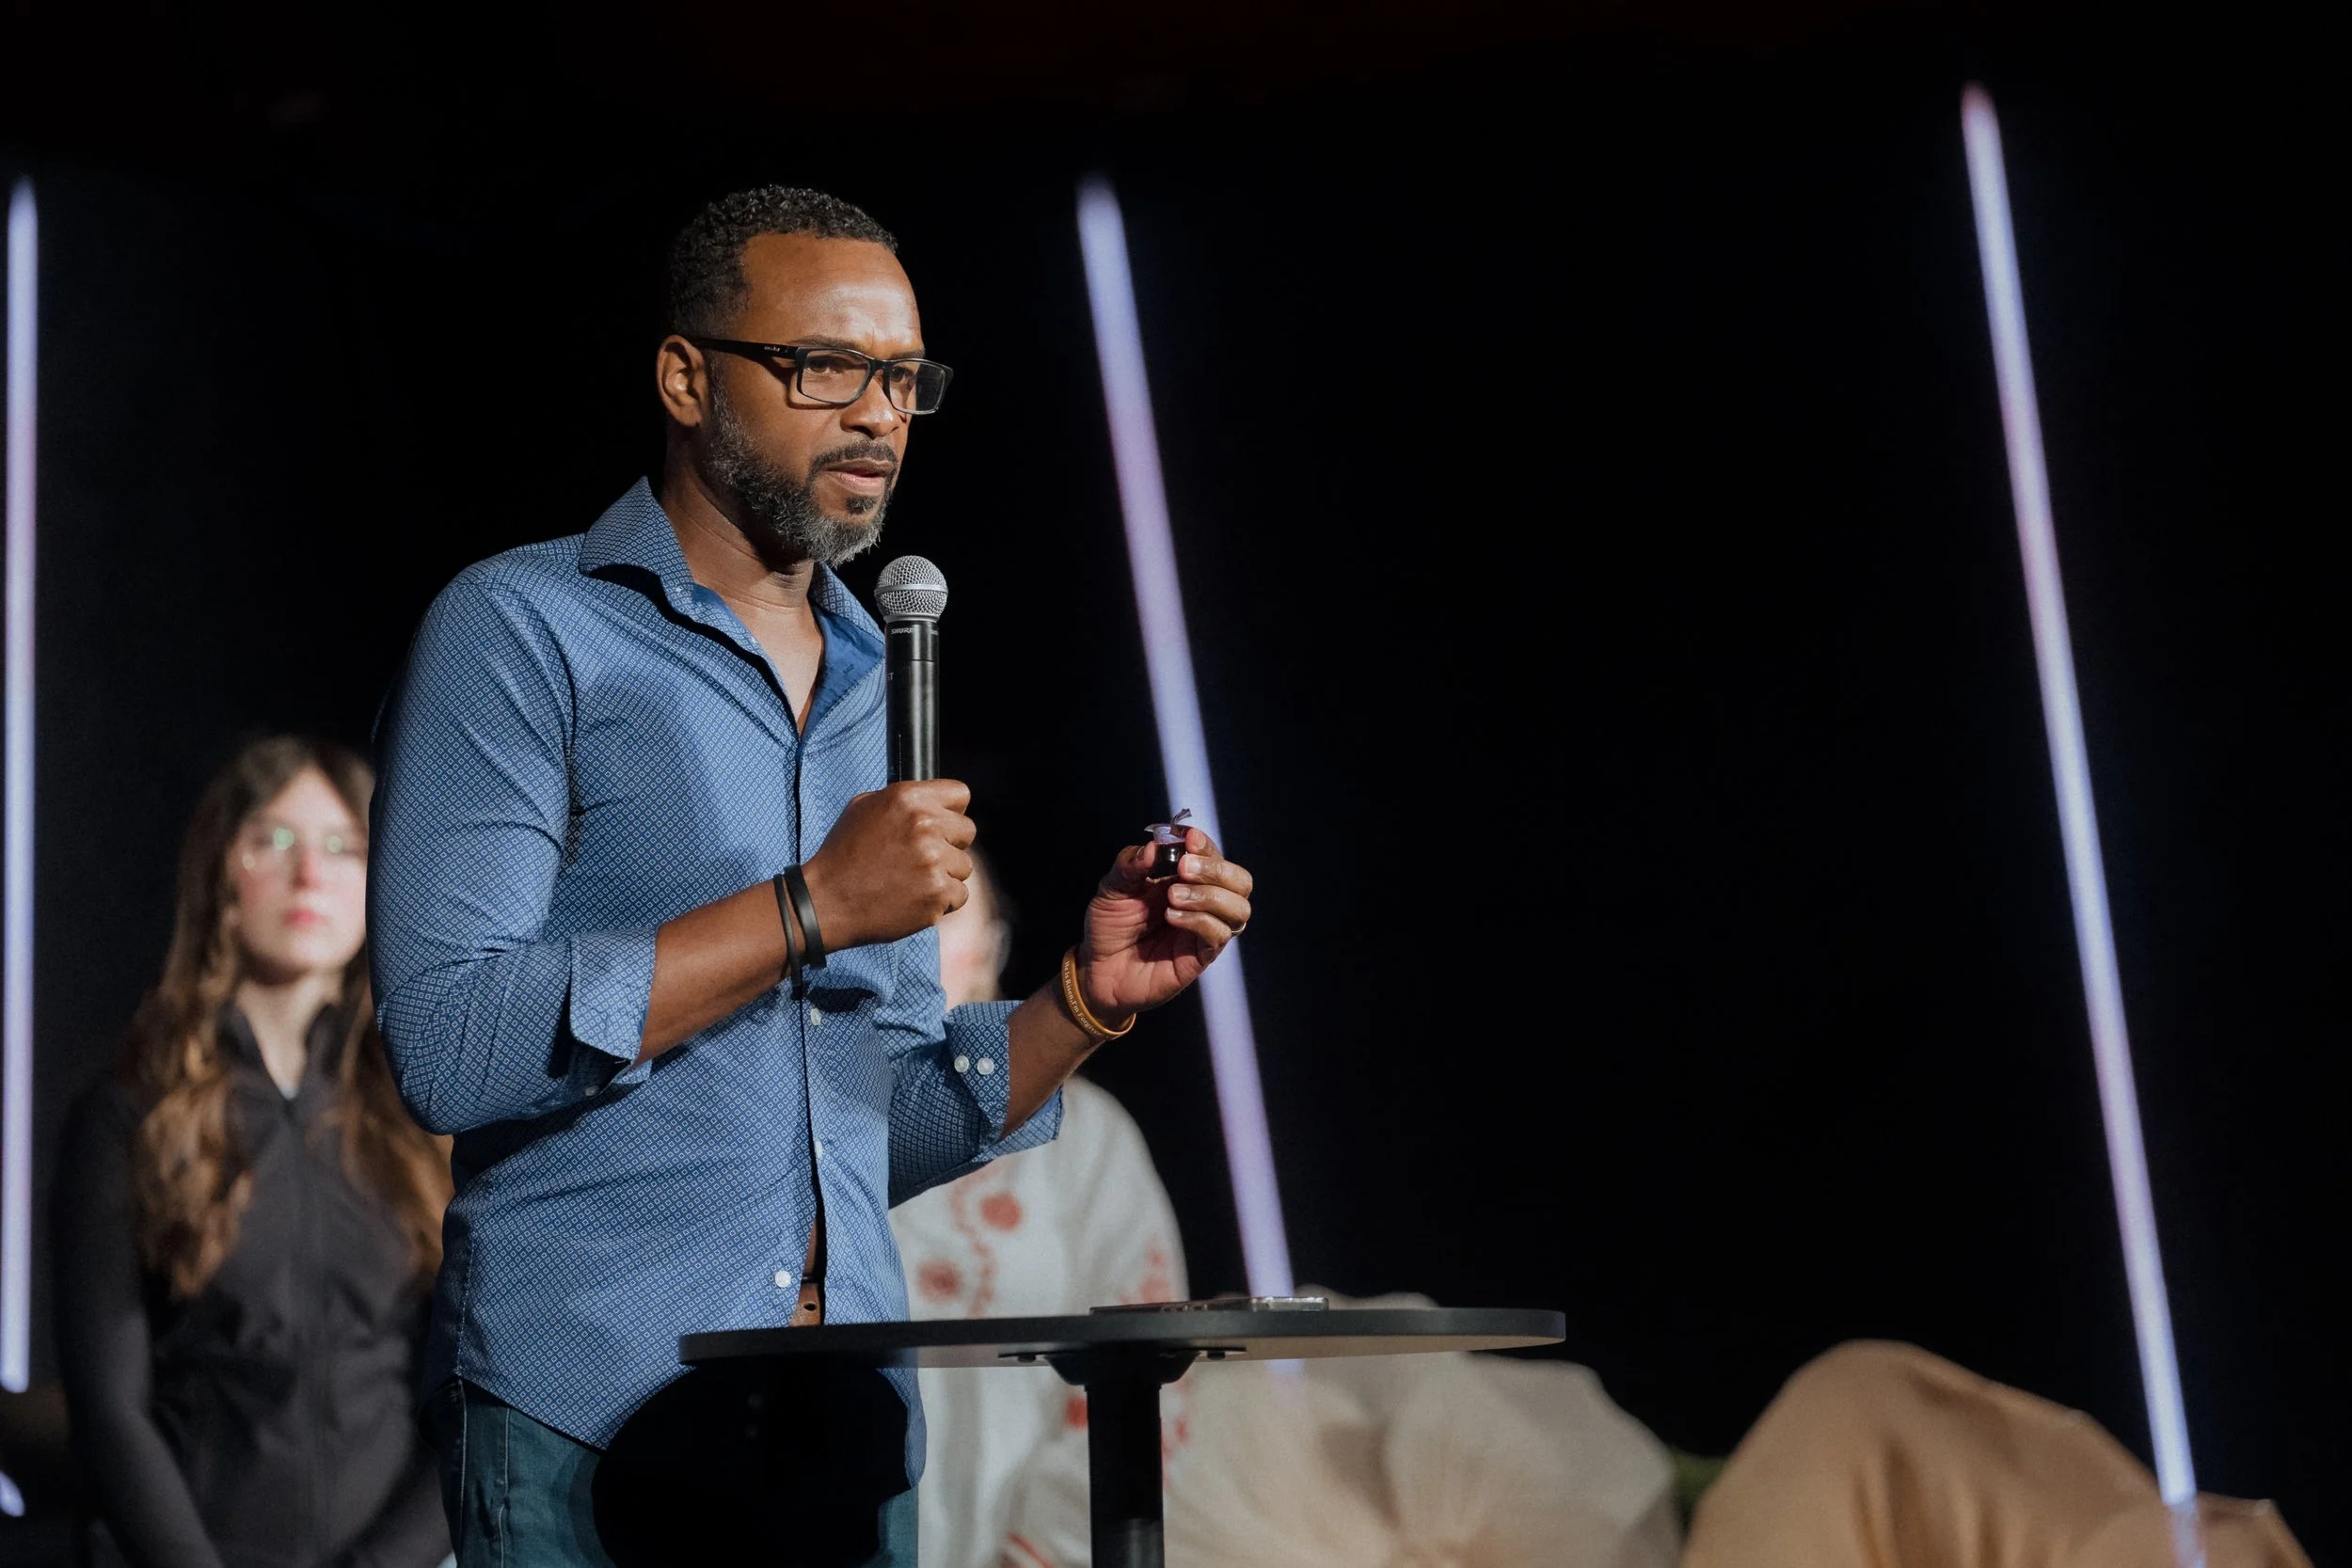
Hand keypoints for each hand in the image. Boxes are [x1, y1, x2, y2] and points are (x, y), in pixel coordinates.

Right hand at [799, 780, 974, 952]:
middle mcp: (925, 826)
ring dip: (945, 875)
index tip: (942, 825)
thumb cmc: (843, 855)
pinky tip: (914, 898)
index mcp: (908, 799)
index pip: (960, 794)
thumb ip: (904, 800)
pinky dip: (941, 900)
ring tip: (912, 880)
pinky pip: (959, 894)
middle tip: (922, 858)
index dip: (951, 811)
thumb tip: (933, 801)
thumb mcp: (863, 808)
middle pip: (967, 831)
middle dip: (949, 844)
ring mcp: (934, 862)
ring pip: (964, 866)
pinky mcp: (937, 894)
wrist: (827, 901)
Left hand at [1076, 827, 1253, 1023]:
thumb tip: (1154, 846)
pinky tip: (1171, 917)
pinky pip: (1218, 935)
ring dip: (1209, 896)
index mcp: (1186, 880)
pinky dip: (1199, 920)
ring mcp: (1204, 930)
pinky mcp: (1200, 956)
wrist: (1098, 968)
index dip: (1206, 845)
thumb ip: (1130, 864)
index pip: (1215, 856)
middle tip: (1184, 868)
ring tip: (1173, 897)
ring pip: (1239, 909)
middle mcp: (1203, 902)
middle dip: (1217, 869)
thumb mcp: (1112, 887)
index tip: (1189, 838)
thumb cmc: (1109, 925)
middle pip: (1241, 881)